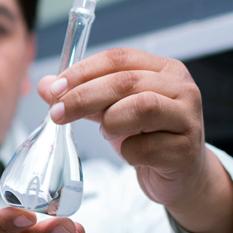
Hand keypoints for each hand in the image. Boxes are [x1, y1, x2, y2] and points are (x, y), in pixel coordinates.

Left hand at [37, 48, 232, 232]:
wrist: (181, 174)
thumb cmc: (147, 136)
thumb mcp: (110, 111)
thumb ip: (81, 95)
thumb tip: (45, 86)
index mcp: (163, 69)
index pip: (118, 58)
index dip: (83, 71)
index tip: (55, 89)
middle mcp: (181, 88)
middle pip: (126, 81)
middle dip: (84, 96)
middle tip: (58, 113)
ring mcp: (187, 118)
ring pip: (142, 107)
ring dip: (111, 121)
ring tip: (106, 131)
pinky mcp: (186, 150)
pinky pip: (146, 147)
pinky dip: (128, 151)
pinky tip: (130, 153)